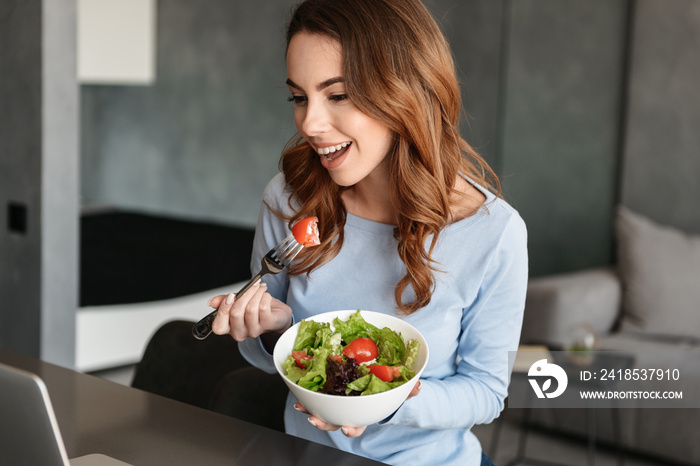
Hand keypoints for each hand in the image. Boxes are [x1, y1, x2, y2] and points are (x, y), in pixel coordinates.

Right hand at [208, 281, 292, 340]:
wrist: (277, 314)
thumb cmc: (256, 308)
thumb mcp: (238, 302)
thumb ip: (223, 301)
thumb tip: (212, 302)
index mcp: (229, 327)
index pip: (218, 326)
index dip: (223, 310)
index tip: (231, 295)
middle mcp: (240, 332)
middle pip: (236, 313)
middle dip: (244, 294)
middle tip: (251, 285)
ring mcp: (254, 331)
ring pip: (250, 308)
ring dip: (256, 293)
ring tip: (260, 287)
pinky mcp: (268, 325)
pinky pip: (263, 307)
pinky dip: (264, 296)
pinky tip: (266, 295)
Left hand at [294, 380, 422, 436]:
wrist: (377, 378)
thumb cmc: (387, 388)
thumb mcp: (399, 389)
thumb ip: (408, 389)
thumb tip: (417, 386)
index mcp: (363, 412)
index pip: (358, 424)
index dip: (351, 429)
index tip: (347, 429)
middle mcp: (347, 409)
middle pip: (333, 421)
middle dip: (323, 423)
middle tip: (314, 421)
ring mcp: (335, 400)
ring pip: (321, 409)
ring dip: (310, 409)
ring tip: (300, 406)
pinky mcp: (326, 387)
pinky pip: (315, 392)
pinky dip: (306, 391)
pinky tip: (298, 388)